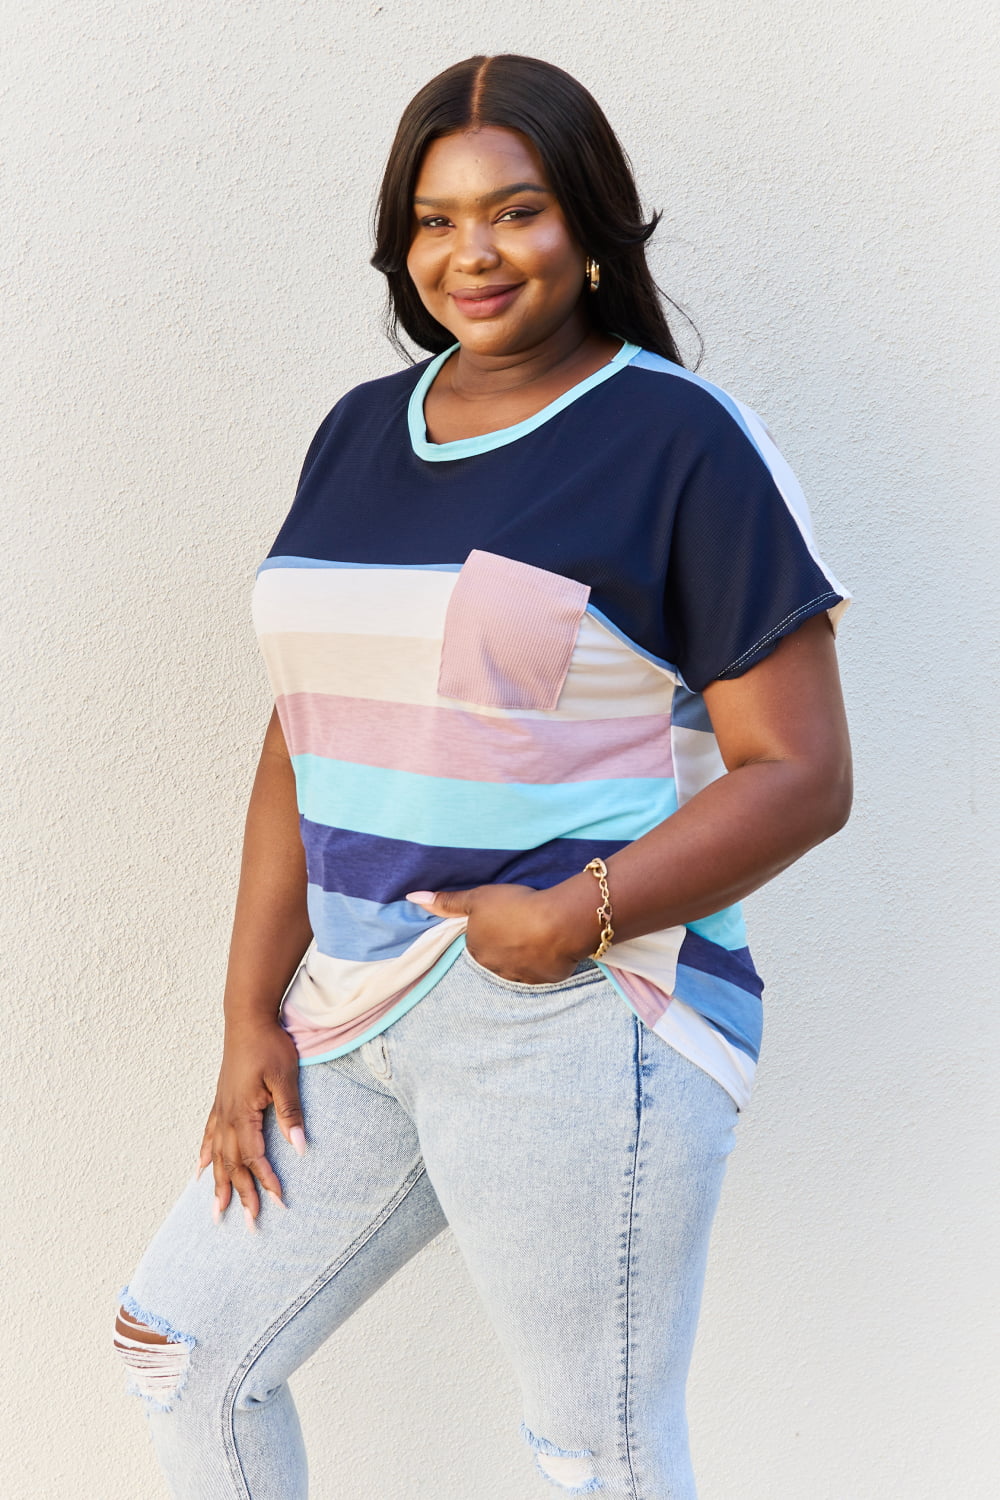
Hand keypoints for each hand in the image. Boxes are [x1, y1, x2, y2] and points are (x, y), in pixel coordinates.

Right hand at [197, 1018, 304, 1231]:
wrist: (248, 1019)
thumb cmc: (270, 1045)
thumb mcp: (286, 1077)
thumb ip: (291, 1113)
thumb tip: (299, 1147)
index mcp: (243, 1113)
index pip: (255, 1157)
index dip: (267, 1181)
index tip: (280, 1202)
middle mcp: (227, 1116)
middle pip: (232, 1164)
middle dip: (241, 1195)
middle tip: (249, 1225)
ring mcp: (221, 1109)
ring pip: (217, 1156)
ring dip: (219, 1184)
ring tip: (217, 1211)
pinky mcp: (221, 1101)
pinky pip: (208, 1136)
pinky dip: (204, 1156)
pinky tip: (200, 1171)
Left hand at [406, 882, 592, 983]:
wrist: (558, 923)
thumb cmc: (514, 907)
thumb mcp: (477, 897)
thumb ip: (446, 902)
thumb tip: (412, 897)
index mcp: (477, 952)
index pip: (477, 946)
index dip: (489, 933)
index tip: (501, 922)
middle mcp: (495, 971)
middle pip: (496, 960)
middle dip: (505, 948)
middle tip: (520, 929)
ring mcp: (521, 979)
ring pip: (518, 969)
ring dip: (524, 957)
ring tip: (537, 938)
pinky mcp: (546, 982)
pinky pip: (541, 973)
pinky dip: (544, 962)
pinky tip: (551, 947)